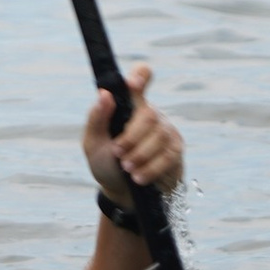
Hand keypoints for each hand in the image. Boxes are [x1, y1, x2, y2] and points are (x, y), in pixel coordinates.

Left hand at [83, 62, 182, 202]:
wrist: (122, 193)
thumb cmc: (106, 162)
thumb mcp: (93, 143)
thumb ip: (96, 118)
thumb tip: (105, 93)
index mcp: (129, 103)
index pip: (141, 76)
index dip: (140, 76)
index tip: (132, 84)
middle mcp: (150, 112)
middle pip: (148, 114)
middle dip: (131, 137)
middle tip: (118, 153)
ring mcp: (166, 130)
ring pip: (159, 136)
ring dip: (140, 155)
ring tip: (127, 168)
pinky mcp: (176, 149)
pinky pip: (169, 155)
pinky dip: (151, 168)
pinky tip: (139, 177)